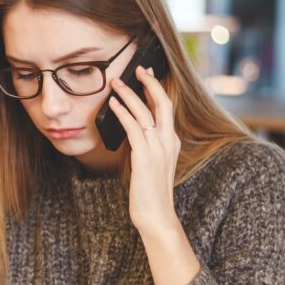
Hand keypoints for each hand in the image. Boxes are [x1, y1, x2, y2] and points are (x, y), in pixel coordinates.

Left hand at [107, 65, 180, 235]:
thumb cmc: (150, 194)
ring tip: (115, 83)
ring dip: (129, 95)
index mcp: (171, 142)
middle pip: (162, 103)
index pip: (165, 109)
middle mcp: (168, 142)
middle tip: (137, 68)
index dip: (156, 90)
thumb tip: (130, 132)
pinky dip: (122, 114)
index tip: (146, 75)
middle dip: (150, 83)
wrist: (157, 217)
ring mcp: (158, 149)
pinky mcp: (145, 158)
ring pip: (145, 113)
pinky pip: (133, 129)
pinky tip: (113, 105)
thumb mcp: (150, 165)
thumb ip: (144, 147)